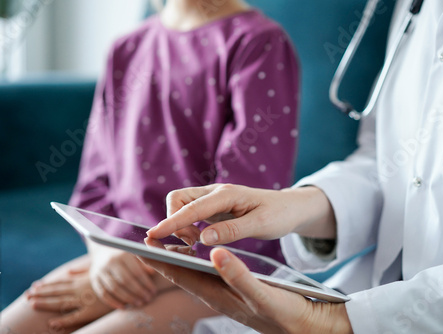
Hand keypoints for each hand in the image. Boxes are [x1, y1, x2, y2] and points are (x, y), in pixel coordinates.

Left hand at [25, 267, 112, 328]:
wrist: (130, 282)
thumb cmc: (115, 277)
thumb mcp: (98, 271)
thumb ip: (83, 271)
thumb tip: (70, 271)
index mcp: (82, 281)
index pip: (61, 282)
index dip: (47, 285)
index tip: (34, 286)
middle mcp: (81, 289)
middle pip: (57, 292)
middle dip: (42, 294)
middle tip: (27, 296)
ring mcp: (85, 300)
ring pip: (62, 302)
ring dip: (47, 304)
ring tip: (32, 305)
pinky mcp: (92, 310)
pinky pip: (75, 317)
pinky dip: (63, 320)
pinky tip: (53, 323)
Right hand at [88, 243, 157, 308]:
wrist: (102, 250)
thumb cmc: (123, 254)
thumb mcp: (134, 254)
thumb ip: (143, 263)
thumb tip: (152, 273)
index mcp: (123, 255)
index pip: (136, 271)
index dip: (146, 283)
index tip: (153, 291)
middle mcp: (110, 262)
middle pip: (125, 281)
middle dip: (138, 292)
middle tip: (148, 299)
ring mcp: (100, 271)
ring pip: (114, 288)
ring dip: (128, 298)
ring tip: (139, 303)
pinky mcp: (94, 279)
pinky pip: (103, 293)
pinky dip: (113, 302)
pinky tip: (123, 307)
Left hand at [138, 245, 352, 333]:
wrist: (306, 327)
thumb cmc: (284, 312)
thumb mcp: (261, 293)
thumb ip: (238, 275)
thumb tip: (213, 253)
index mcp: (218, 296)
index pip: (181, 275)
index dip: (161, 260)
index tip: (143, 243)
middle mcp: (217, 296)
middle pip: (182, 274)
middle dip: (164, 258)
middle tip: (148, 239)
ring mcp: (225, 295)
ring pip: (193, 274)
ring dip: (178, 259)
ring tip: (167, 244)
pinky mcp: (235, 292)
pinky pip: (209, 275)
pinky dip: (198, 262)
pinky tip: (200, 256)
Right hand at [148, 183, 335, 245]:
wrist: (289, 207)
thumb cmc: (278, 214)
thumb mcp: (260, 225)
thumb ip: (231, 231)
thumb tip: (202, 239)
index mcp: (227, 194)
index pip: (192, 208)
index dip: (171, 222)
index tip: (153, 235)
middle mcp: (216, 192)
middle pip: (178, 198)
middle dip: (174, 220)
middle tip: (191, 244)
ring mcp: (213, 198)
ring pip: (182, 204)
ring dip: (180, 223)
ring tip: (196, 243)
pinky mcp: (214, 206)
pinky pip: (190, 212)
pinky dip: (186, 225)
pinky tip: (198, 239)